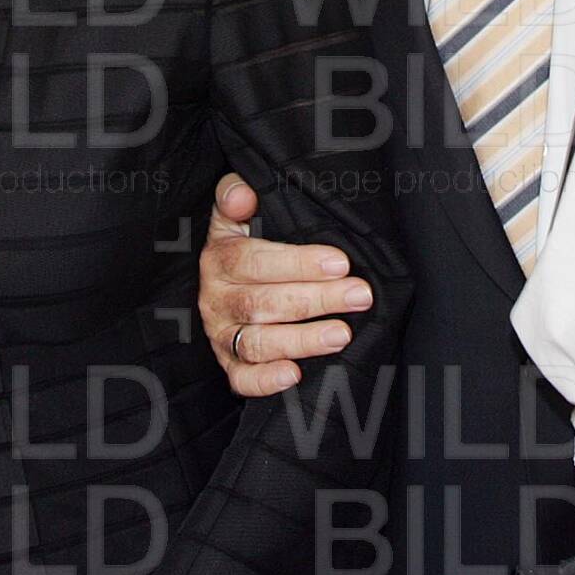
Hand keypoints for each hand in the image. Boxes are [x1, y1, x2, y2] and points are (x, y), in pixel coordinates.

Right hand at [198, 173, 370, 397]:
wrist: (226, 281)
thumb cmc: (246, 242)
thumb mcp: (237, 214)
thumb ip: (236, 195)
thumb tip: (242, 194)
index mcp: (219, 258)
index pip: (254, 260)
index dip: (297, 262)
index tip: (339, 263)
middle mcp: (216, 299)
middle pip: (262, 302)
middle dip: (316, 299)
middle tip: (359, 295)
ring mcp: (221, 334)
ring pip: (257, 342)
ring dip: (302, 340)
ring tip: (342, 334)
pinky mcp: (229, 364)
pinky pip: (241, 379)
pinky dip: (265, 380)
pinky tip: (294, 375)